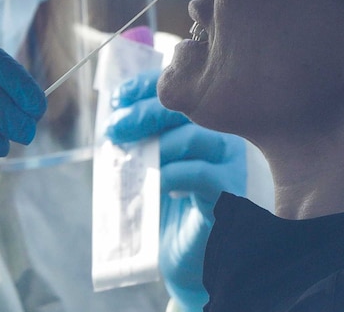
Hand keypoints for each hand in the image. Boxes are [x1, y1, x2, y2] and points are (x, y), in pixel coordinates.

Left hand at [107, 70, 245, 311]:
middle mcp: (219, 137)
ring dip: (156, 143)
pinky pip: (201, 174)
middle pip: (185, 109)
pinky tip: (153, 181)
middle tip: (115, 126)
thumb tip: (116, 111)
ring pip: (195, 137)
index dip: (145, 87)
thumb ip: (135, 136)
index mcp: (199, 124)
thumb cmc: (160, 206)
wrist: (178, 256)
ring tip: (131, 157)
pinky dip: (171, 173)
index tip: (118, 98)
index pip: (176, 93)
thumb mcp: (142, 163)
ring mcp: (228, 164)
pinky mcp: (228, 193)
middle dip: (144, 112)